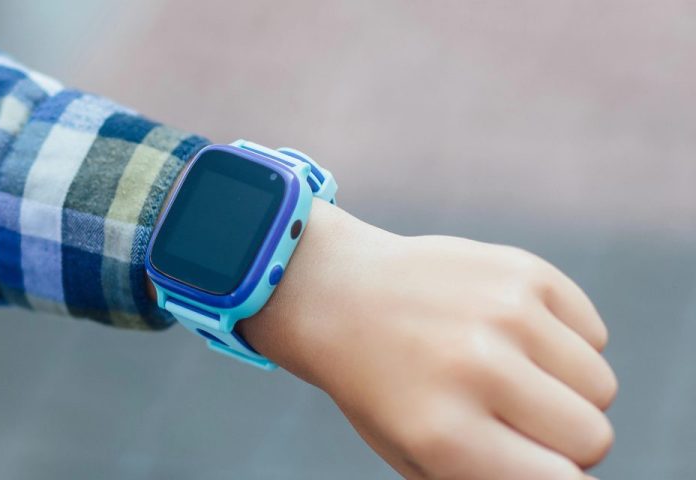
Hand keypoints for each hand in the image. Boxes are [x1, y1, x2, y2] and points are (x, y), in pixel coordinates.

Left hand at [241, 202, 616, 478]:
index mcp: (443, 433)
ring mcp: (503, 313)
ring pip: (601, 387)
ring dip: (567, 391)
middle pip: (593, 437)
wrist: (339, 295)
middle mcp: (475, 369)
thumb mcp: (418, 454)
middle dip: (564, 440)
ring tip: (508, 375)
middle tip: (515, 419)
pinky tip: (509, 334)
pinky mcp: (524, 270)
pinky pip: (593, 334)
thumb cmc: (387, 393)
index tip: (547, 469)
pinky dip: (565, 343)